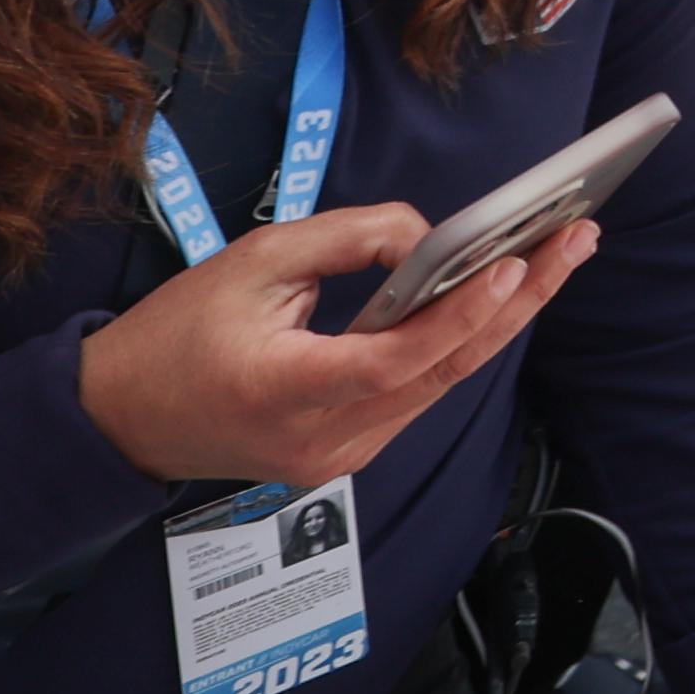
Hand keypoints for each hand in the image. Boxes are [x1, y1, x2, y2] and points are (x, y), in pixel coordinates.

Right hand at [75, 207, 597, 486]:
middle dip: (520, 302)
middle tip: (578, 240)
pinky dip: (457, 343)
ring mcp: (337, 456)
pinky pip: (416, 393)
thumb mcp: (255, 261)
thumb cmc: (173, 335)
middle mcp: (323, 440)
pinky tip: (498, 297)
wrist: (116, 418)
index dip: (464, 310)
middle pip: (443, 370)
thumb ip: (350, 240)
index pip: (399, 357)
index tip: (518, 263)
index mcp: (288, 392)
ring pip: (439, 383)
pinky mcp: (344, 452)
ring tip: (557, 257)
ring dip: (500, 320)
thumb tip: (430, 237)